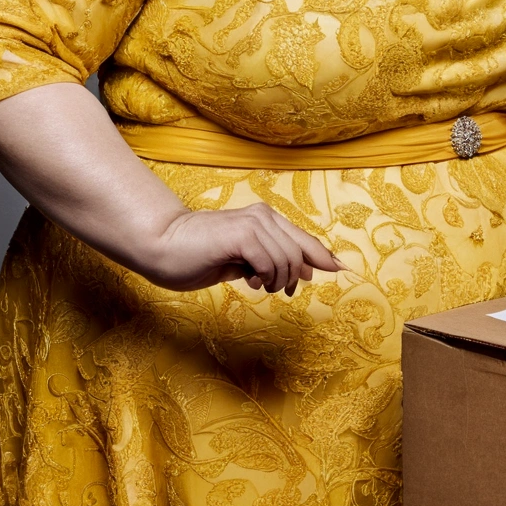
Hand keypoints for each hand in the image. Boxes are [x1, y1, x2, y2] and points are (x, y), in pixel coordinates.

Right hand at [148, 202, 344, 293]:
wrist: (163, 245)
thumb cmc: (198, 254)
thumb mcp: (242, 260)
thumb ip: (270, 262)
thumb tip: (305, 273)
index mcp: (265, 219)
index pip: (304, 238)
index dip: (323, 255)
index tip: (342, 268)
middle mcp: (263, 216)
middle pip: (300, 252)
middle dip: (295, 276)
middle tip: (280, 289)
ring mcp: (253, 223)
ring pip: (287, 260)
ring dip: (277, 280)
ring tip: (257, 283)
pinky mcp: (241, 235)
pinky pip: (270, 262)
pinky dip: (265, 277)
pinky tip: (249, 280)